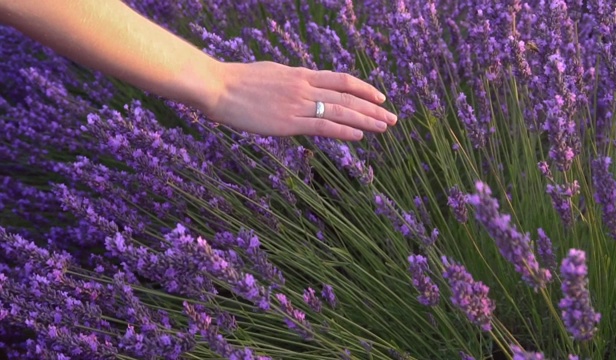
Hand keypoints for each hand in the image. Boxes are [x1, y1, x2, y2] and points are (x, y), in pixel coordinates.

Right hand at [202, 61, 396, 140]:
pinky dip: (344, 130)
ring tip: (385, 127)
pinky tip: (360, 135)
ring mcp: (298, 104)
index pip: (341, 80)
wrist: (218, 87)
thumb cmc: (238, 81)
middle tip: (393, 118)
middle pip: (348, 96)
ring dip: (367, 119)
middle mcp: (305, 87)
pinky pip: (323, 126)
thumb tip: (302, 84)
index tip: (379, 97)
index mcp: (301, 74)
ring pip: (341, 111)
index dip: (364, 88)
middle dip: (373, 108)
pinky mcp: (289, 122)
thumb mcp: (271, 73)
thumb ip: (291, 81)